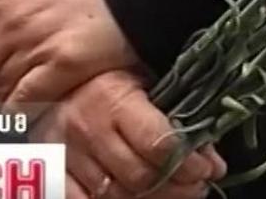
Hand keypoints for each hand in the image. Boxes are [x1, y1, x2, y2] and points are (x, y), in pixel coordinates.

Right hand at [32, 70, 226, 198]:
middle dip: (176, 187)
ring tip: (174, 192)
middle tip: (196, 185)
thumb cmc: (112, 78)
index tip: (208, 169)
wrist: (58, 79)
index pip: (158, 144)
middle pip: (139, 177)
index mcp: (116, 100)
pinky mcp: (52, 171)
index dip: (189, 163)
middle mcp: (90, 129)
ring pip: (115, 195)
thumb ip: (178, 118)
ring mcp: (67, 154)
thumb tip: (213, 162)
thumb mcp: (146, 83)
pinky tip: (135, 197)